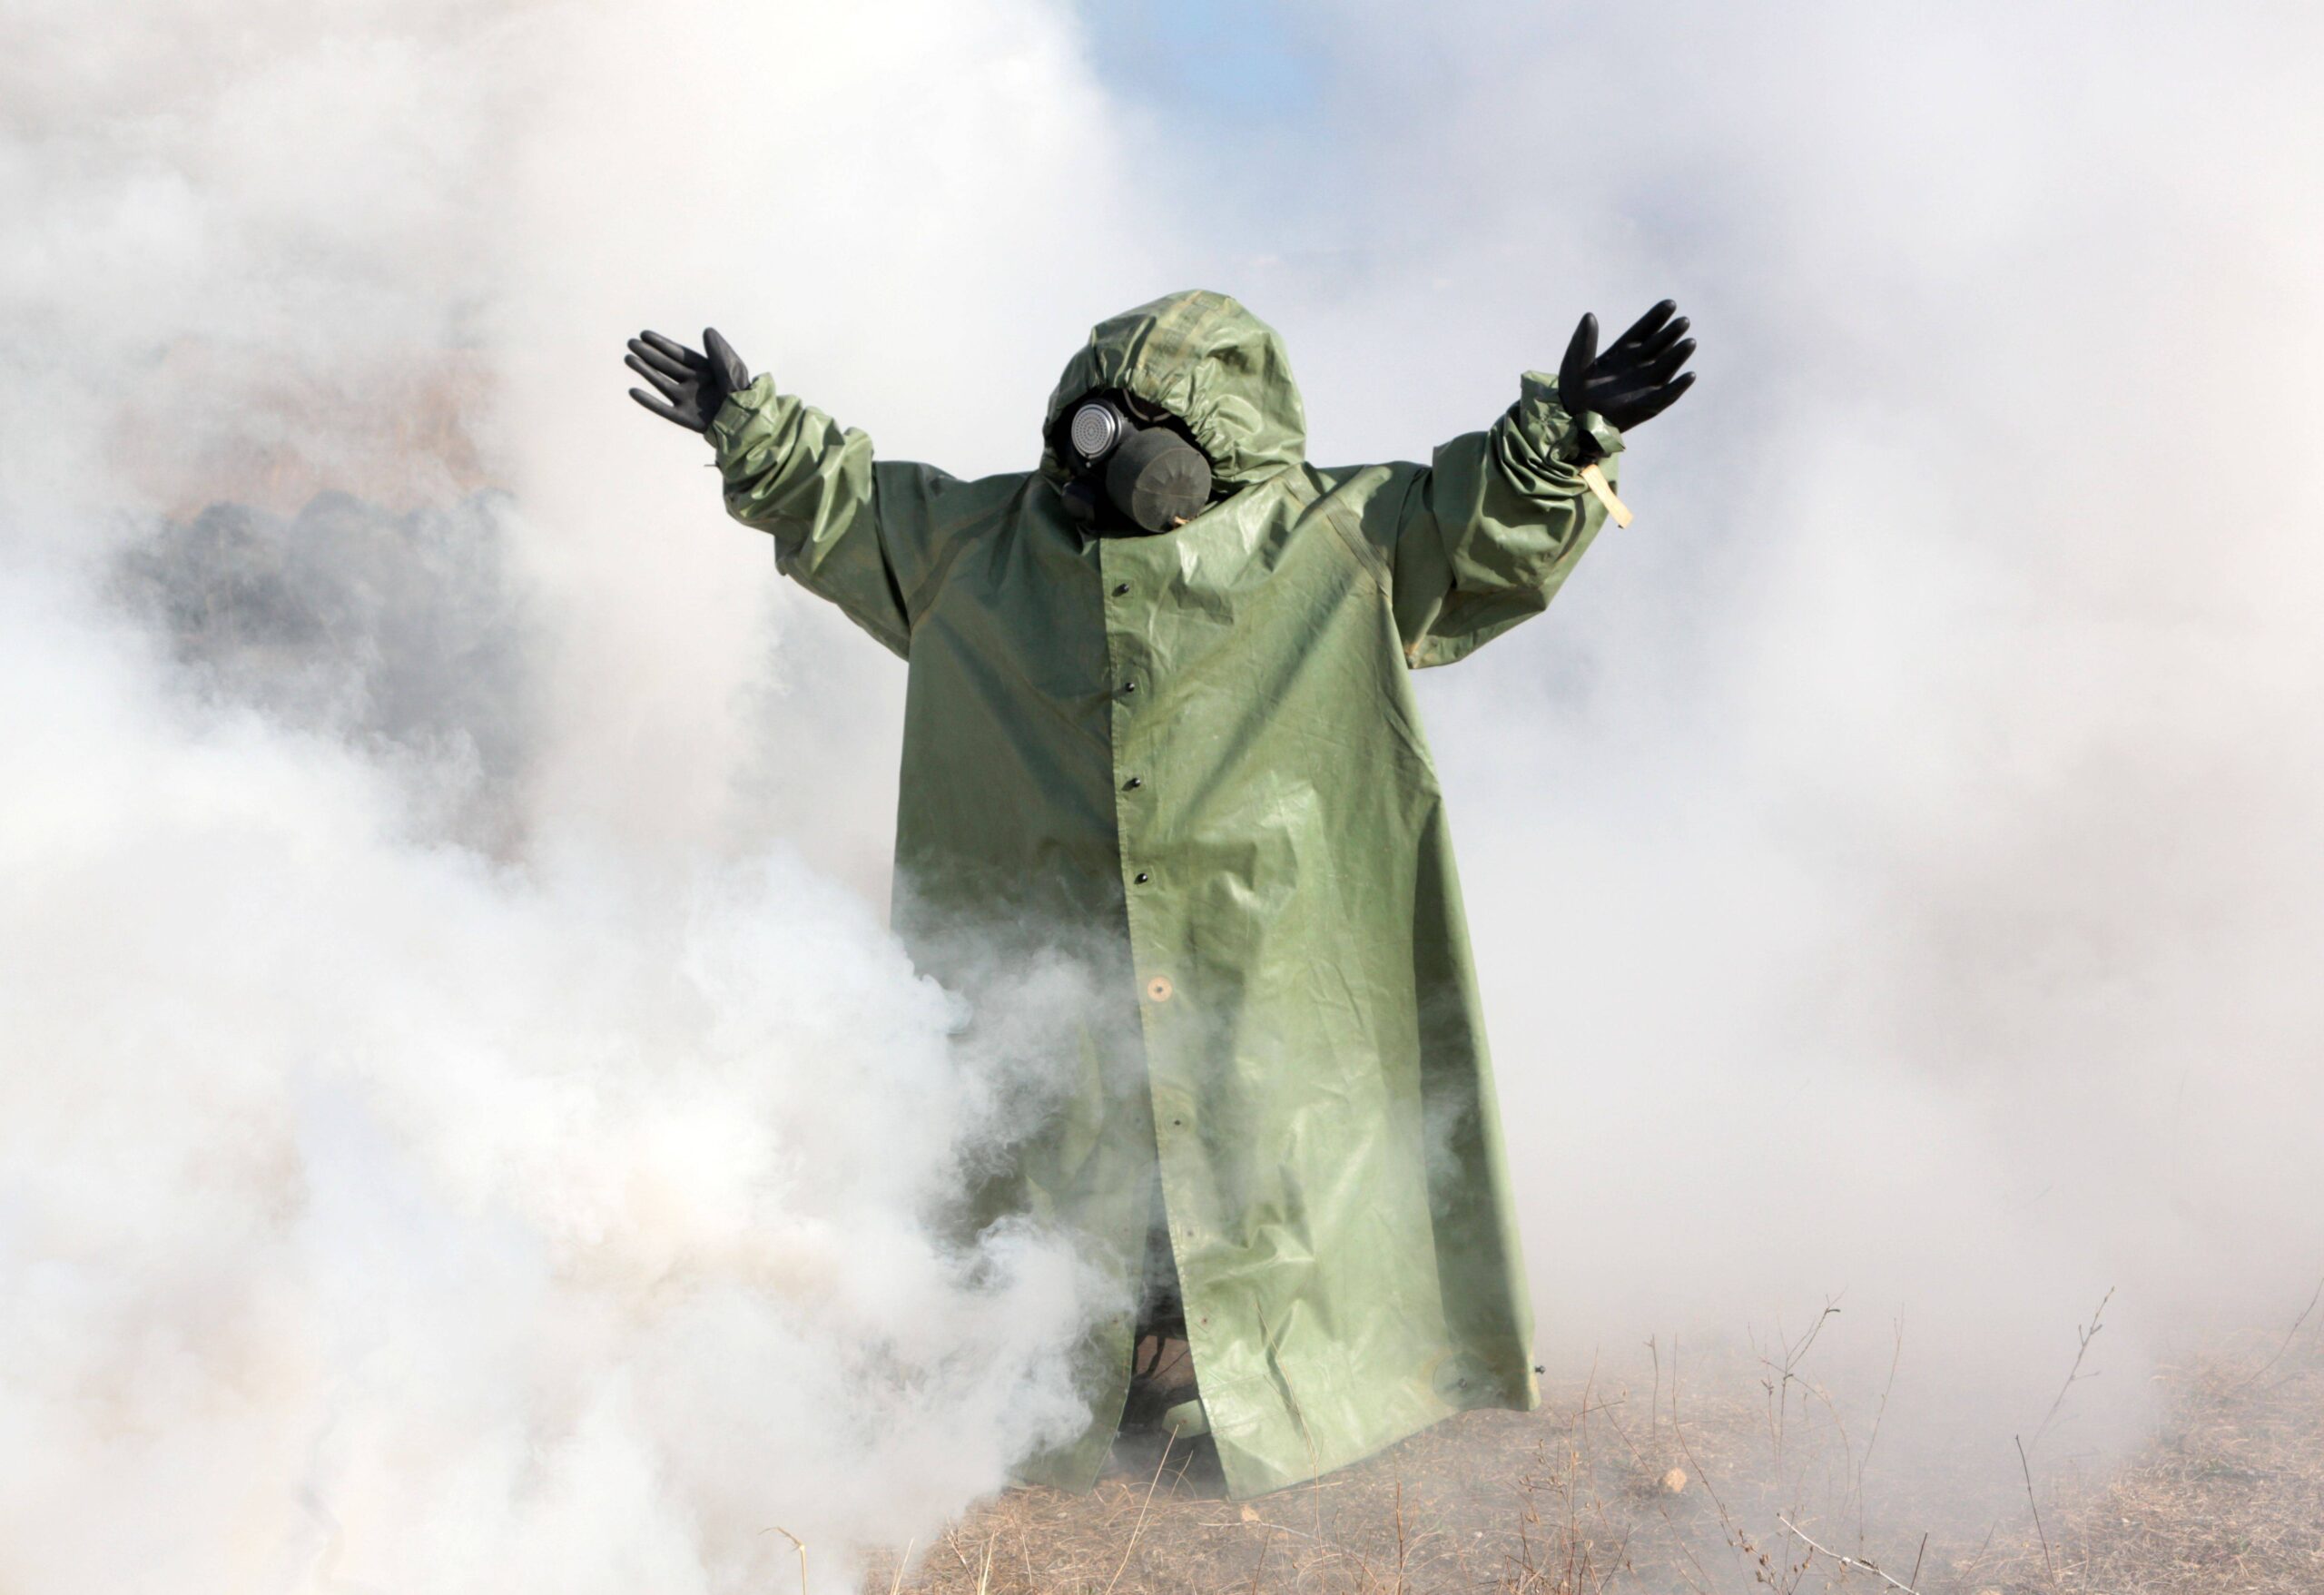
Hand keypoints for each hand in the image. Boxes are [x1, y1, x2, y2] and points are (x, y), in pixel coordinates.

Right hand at [626, 327, 751, 431]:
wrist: (745, 422)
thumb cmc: (741, 393)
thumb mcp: (733, 368)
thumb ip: (718, 350)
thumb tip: (706, 331)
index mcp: (705, 370)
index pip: (679, 354)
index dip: (662, 344)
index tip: (644, 334)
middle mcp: (693, 383)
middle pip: (666, 366)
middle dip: (648, 354)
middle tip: (630, 343)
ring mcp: (688, 401)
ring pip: (661, 383)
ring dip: (645, 371)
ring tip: (628, 359)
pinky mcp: (685, 418)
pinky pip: (663, 409)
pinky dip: (648, 401)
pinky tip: (633, 392)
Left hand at [1557, 301, 1695, 433]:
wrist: (1573, 420)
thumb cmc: (1573, 390)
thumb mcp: (1576, 362)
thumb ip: (1583, 341)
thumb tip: (1589, 316)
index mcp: (1623, 351)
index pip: (1644, 330)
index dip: (1656, 317)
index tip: (1670, 304)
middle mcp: (1638, 365)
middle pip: (1659, 345)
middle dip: (1671, 333)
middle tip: (1683, 321)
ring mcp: (1644, 384)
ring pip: (1666, 366)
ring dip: (1678, 355)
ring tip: (1690, 342)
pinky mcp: (1647, 405)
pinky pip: (1666, 395)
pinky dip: (1678, 387)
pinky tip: (1689, 375)